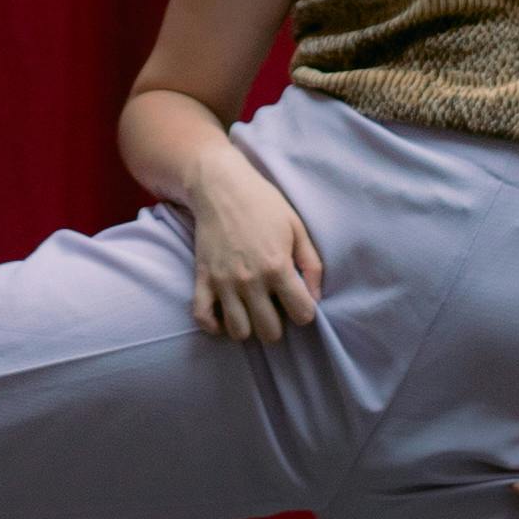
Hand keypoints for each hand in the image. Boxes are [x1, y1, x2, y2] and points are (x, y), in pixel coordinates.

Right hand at [187, 156, 325, 343]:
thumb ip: (311, 264)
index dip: (305, 311)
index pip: (302, 314)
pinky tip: (224, 316)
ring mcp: (223, 282)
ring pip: (238, 332)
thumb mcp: (297, 228)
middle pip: (270, 331)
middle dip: (278, 326)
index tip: (299, 301)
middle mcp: (251, 280)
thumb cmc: (263, 204)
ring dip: (248, 327)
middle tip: (275, 308)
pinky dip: (213, 324)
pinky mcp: (202, 279)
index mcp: (278, 266)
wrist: (221, 186)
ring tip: (251, 312)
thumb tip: (316, 297)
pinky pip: (203, 318)